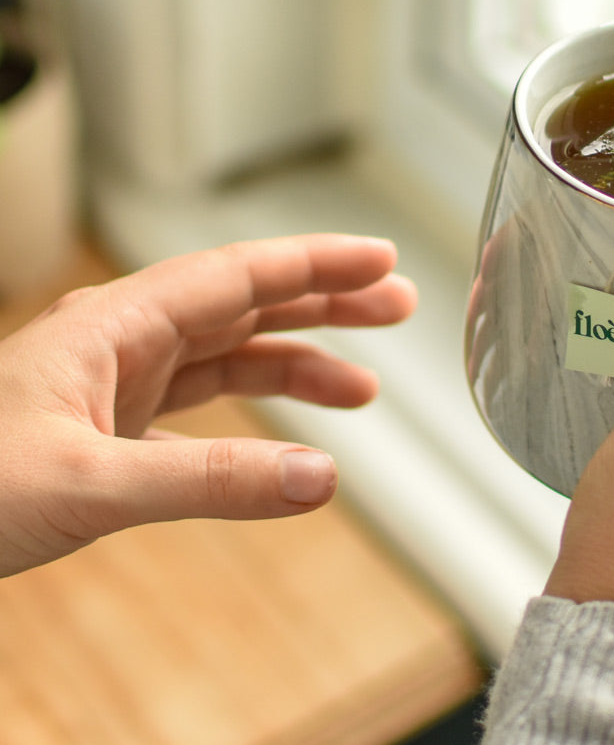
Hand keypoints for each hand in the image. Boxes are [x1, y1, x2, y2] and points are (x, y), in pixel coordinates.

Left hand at [0, 234, 416, 576]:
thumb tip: (321, 478)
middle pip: (246, 302)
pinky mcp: (112, 426)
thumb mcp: (86, 485)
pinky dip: (254, 413)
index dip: (316, 263)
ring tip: (364, 384)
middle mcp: (124, 340)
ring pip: (230, 351)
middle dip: (324, 300)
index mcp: (116, 323)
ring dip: (298, 358)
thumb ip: (209, 482)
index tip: (379, 259)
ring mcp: (118, 382)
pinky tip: (287, 436)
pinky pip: (204, 405)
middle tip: (396, 304)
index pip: (239, 273)